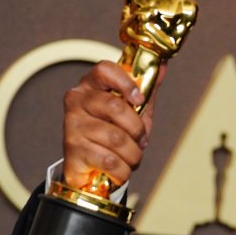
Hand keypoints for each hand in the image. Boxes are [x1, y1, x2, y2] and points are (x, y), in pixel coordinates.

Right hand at [62, 60, 164, 188]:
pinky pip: (110, 160)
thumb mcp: (134, 110)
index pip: (105, 70)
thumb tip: (163, 65)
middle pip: (115, 106)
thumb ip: (146, 89)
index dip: (126, 82)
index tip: (139, 99)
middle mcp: (77, 101)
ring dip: (133, 153)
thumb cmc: (113, 133)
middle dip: (137, 128)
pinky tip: (120, 169)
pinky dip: (123, 169)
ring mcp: (72, 125)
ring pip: (116, 138)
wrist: (89, 167)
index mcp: (91, 85)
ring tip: (131, 156)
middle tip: (140, 139)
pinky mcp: (72, 151)